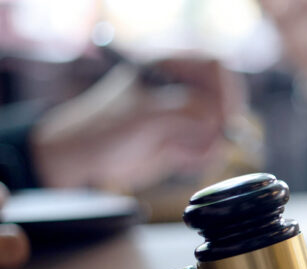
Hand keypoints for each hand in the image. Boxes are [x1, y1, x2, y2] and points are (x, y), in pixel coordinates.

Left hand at [32, 57, 244, 192]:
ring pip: (219, 127)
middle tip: (209, 141)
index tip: (224, 117)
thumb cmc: (101, 129)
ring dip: (211, 144)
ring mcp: (182, 116)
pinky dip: (203, 157)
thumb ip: (183, 111)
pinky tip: (181, 161)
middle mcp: (179, 89)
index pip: (214, 68)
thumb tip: (216, 118)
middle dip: (219, 123)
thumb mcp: (143, 116)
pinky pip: (210, 148)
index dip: (225, 90)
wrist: (80, 160)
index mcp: (167, 69)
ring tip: (184, 154)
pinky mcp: (182, 141)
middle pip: (223, 99)